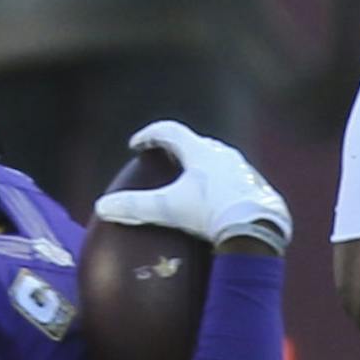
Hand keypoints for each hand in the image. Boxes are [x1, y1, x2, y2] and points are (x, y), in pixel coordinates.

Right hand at [94, 120, 293, 252]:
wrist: (256, 228)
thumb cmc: (210, 215)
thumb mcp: (168, 210)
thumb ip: (135, 207)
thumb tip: (103, 207)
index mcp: (200, 152)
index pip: (170, 131)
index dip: (150, 135)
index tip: (136, 144)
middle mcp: (223, 154)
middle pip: (195, 143)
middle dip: (178, 149)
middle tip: (164, 159)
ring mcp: (242, 170)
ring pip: (218, 160)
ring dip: (202, 166)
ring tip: (192, 181)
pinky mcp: (256, 187)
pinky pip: (234, 180)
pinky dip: (221, 185)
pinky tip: (218, 202)